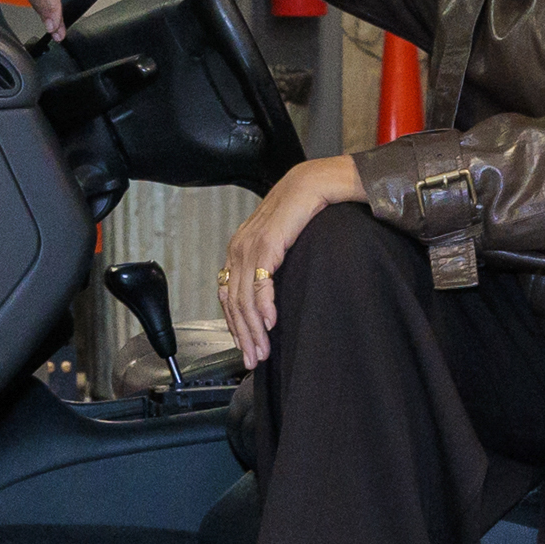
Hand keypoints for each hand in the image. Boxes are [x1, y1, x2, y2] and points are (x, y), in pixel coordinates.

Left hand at [217, 151, 363, 363]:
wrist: (316, 182)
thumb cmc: (303, 212)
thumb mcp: (281, 243)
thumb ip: (270, 265)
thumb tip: (269, 296)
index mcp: (239, 250)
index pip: (228, 297)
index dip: (235, 327)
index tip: (246, 348)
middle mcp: (238, 249)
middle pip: (233, 303)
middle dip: (243, 337)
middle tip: (253, 361)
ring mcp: (250, 246)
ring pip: (244, 298)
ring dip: (253, 330)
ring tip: (263, 351)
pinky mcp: (267, 244)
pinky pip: (260, 283)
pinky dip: (264, 306)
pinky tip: (271, 323)